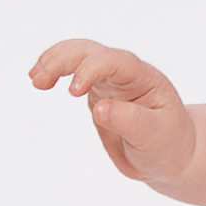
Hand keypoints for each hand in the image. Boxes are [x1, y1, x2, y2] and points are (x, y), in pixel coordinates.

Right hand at [30, 39, 196, 184]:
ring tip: (35, 78)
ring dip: (54, 61)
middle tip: (39, 80)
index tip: (72, 93)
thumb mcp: (155, 137)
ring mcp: (111, 81)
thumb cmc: (169, 143)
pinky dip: (55, 71)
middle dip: (64, 60)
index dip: (91, 70)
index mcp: (145, 78)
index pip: (115, 61)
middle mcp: (126, 74)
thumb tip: (100, 108)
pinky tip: (38, 79)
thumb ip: (130, 121)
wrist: (171, 153)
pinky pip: (74, 72)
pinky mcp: (98, 92)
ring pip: (79, 55)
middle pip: (91, 51)